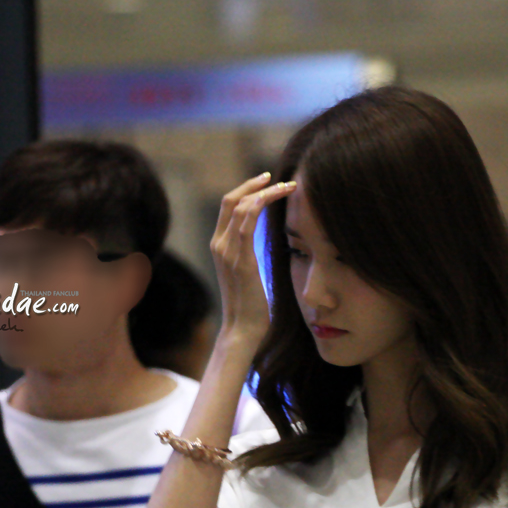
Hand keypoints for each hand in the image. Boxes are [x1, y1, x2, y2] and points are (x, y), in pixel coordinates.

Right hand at [209, 172, 296, 344]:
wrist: (243, 329)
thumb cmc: (251, 304)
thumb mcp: (249, 271)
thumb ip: (250, 251)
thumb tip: (267, 236)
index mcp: (219, 246)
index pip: (228, 206)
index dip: (247, 189)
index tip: (267, 181)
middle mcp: (219, 244)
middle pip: (230, 199)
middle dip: (255, 184)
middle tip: (278, 178)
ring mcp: (227, 252)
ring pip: (241, 207)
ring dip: (266, 192)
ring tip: (288, 187)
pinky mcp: (240, 261)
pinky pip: (246, 225)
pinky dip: (260, 206)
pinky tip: (275, 198)